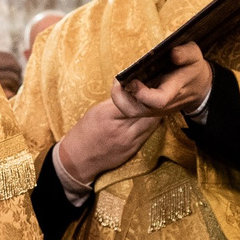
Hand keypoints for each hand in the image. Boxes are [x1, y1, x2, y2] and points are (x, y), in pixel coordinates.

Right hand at [52, 45, 210, 190]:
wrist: (79, 158)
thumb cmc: (85, 131)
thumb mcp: (96, 111)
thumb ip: (115, 102)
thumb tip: (132, 91)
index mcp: (108, 115)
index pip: (131, 99)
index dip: (142, 90)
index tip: (148, 82)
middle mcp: (121, 129)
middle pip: (146, 111)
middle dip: (153, 100)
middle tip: (160, 89)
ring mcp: (129, 141)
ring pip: (151, 122)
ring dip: (156, 111)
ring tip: (160, 101)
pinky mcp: (134, 149)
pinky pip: (149, 133)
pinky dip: (152, 123)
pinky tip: (154, 116)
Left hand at [123, 42, 212, 116]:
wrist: (198, 88)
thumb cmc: (193, 69)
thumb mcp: (195, 56)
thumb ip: (186, 53)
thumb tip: (173, 53)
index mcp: (174, 90)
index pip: (158, 100)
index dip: (143, 93)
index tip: (134, 79)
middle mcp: (162, 104)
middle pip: (136, 111)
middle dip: (121, 97)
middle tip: (118, 80)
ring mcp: (153, 109)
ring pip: (130, 111)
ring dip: (119, 97)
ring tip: (119, 80)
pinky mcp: (148, 108)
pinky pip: (130, 107)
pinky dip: (122, 96)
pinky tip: (123, 82)